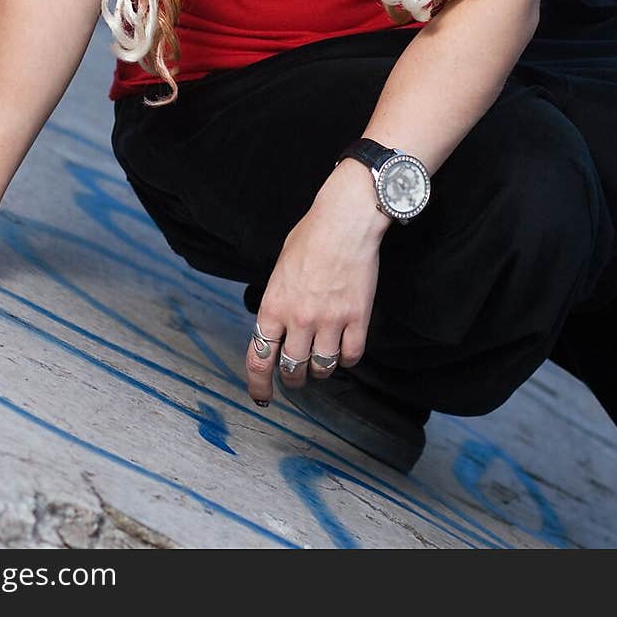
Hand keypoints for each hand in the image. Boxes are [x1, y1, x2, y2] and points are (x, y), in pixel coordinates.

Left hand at [245, 158, 389, 405]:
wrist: (344, 221)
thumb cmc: (311, 236)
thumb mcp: (280, 268)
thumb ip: (278, 300)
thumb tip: (278, 325)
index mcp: (274, 306)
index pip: (259, 358)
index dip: (258, 384)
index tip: (262, 396)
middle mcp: (299, 319)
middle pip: (293, 370)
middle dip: (293, 379)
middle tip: (296, 377)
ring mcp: (330, 320)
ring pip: (323, 367)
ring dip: (320, 369)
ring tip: (321, 362)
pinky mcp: (357, 318)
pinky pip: (352, 356)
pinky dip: (348, 358)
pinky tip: (345, 349)